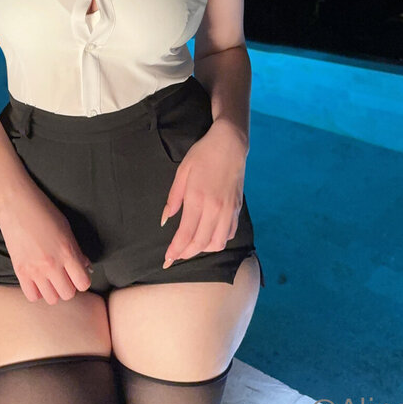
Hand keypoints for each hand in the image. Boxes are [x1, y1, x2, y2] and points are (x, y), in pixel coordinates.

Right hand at [0, 182, 94, 303]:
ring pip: (51, 299)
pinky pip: (32, 296)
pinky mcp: (19, 271)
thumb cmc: (43, 210)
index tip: (79, 273)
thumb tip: (85, 266)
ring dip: (54, 290)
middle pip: (68, 294)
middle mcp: (52, 265)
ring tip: (51, 278)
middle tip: (65, 275)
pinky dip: (37, 291)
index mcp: (67, 252)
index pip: (83, 283)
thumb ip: (76, 250)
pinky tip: (37, 280)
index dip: (83, 279)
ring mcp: (34, 270)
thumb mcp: (66, 228)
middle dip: (69, 286)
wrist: (15, 202)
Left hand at [160, 118, 247, 268]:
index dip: (175, 250)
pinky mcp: (237, 209)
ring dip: (203, 250)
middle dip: (186, 254)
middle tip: (176, 256)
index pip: (185, 234)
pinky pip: (229, 234)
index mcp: (198, 199)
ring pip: (217, 243)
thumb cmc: (203, 154)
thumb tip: (165, 220)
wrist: (230, 144)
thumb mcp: (182, 171)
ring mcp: (229, 210)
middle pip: (201, 243)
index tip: (167, 259)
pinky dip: (219, 241)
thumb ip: (173, 198)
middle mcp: (215, 209)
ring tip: (192, 246)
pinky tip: (209, 236)